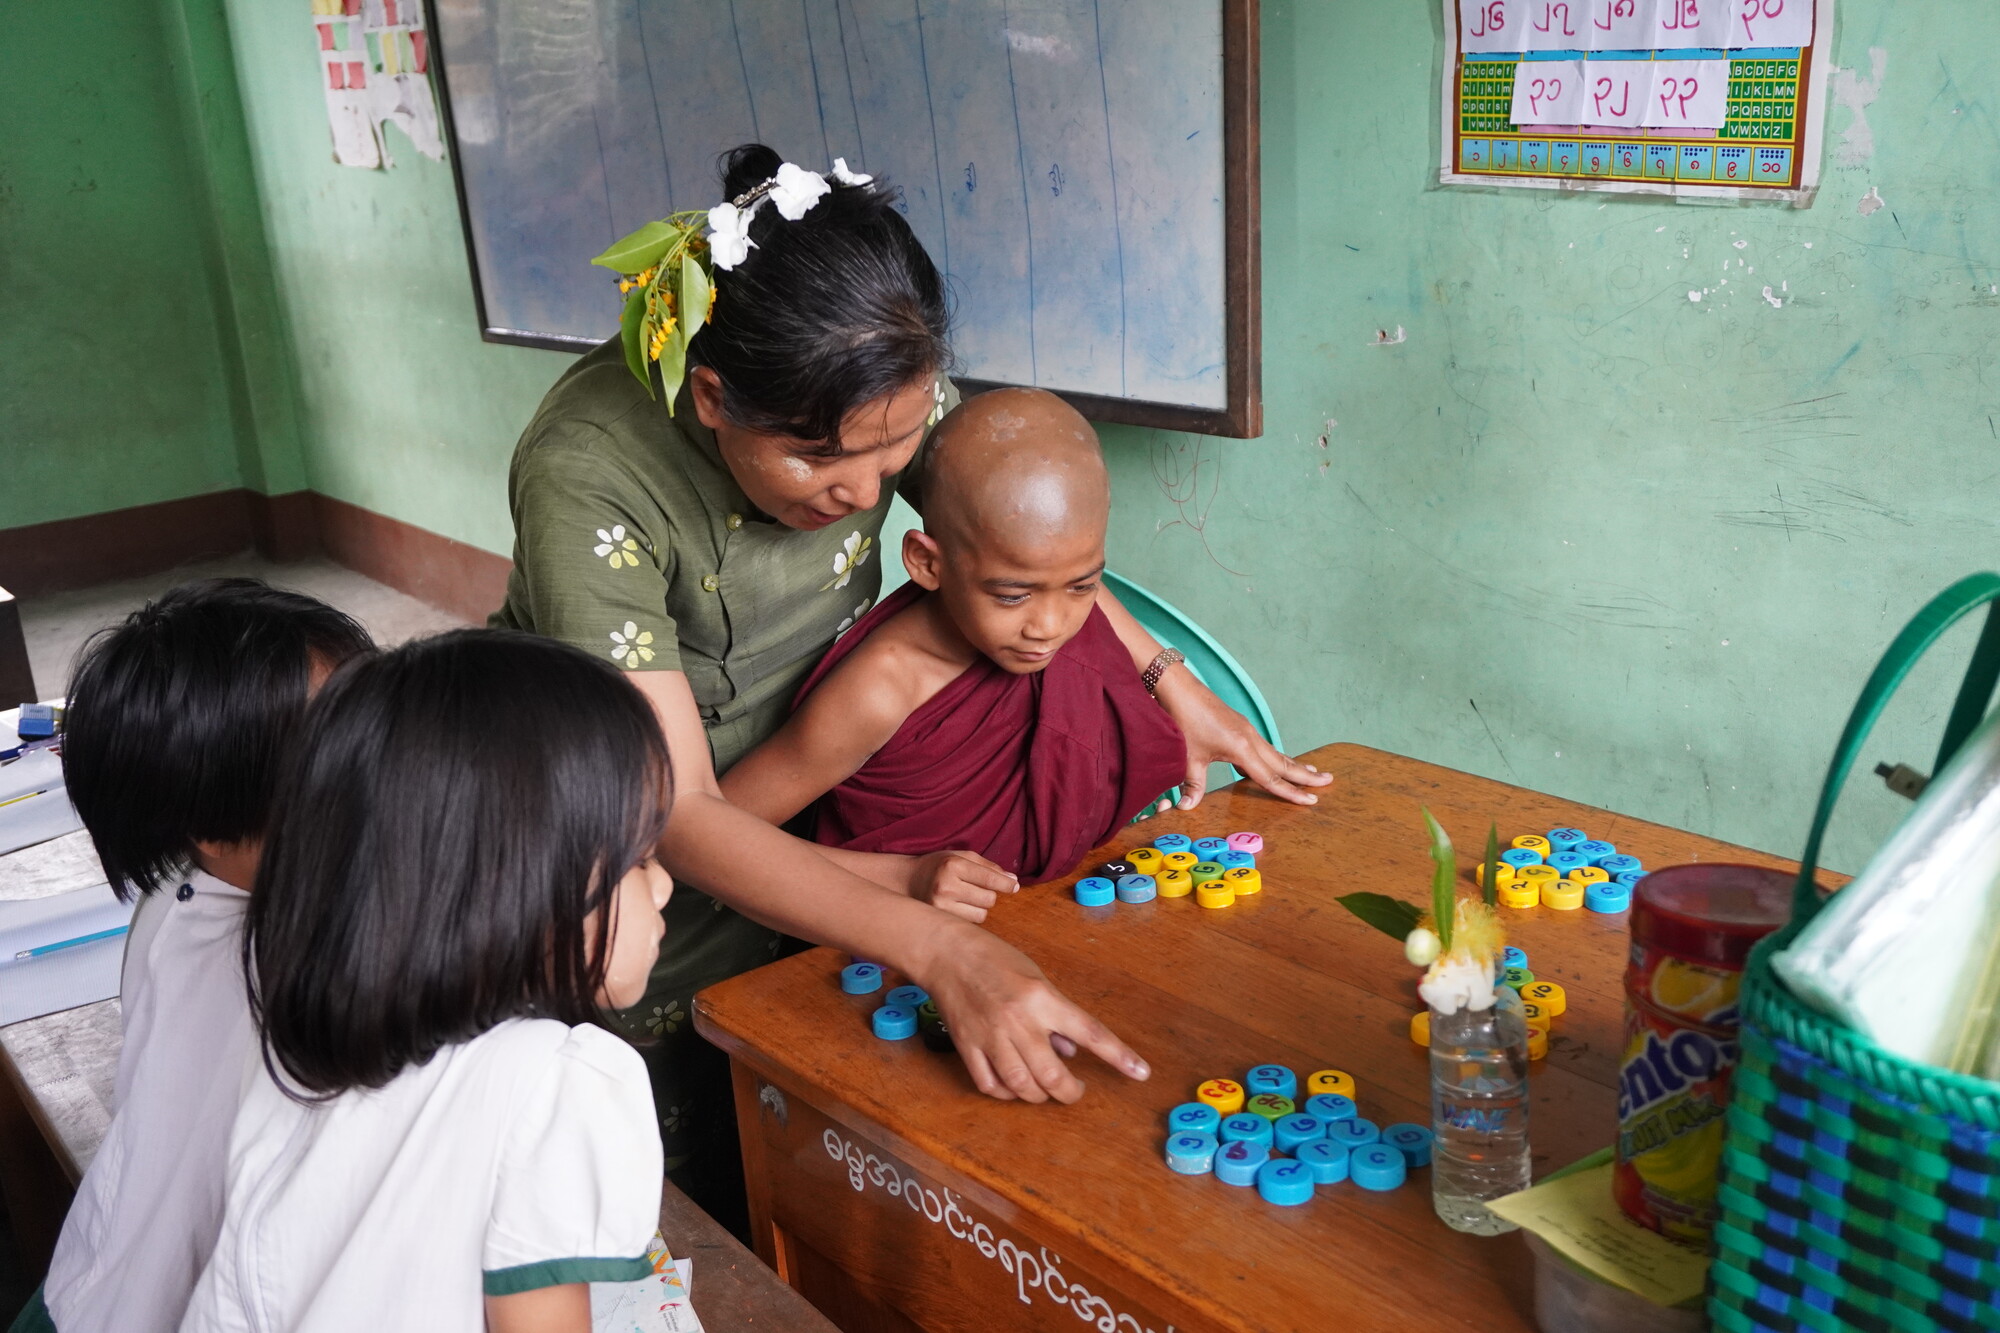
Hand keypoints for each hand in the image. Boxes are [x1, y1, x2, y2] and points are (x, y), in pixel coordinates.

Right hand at [909, 849, 1017, 923]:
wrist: (905, 881)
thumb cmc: (938, 866)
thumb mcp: (961, 857)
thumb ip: (988, 867)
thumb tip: (1013, 881)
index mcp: (953, 865)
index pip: (989, 878)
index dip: (1006, 884)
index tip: (1014, 887)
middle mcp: (946, 886)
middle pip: (989, 899)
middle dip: (989, 894)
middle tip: (976, 888)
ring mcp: (941, 906)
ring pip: (981, 915)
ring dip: (980, 907)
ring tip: (965, 898)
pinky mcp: (939, 920)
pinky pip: (970, 924)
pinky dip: (970, 916)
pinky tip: (958, 907)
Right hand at [914, 922, 1149, 1102]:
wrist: (947, 953)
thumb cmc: (995, 958)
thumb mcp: (1036, 977)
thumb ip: (1055, 1016)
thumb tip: (1068, 1052)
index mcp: (1042, 997)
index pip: (1090, 1033)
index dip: (1118, 1056)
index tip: (1140, 1073)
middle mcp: (1018, 1020)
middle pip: (1053, 1075)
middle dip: (1070, 1092)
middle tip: (1075, 1091)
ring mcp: (990, 1036)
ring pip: (1022, 1086)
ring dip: (1039, 1096)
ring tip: (1045, 1090)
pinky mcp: (967, 1047)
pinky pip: (990, 1085)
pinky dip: (1006, 1093)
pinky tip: (1013, 1087)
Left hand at [1153, 666, 1331, 808]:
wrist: (1180, 689)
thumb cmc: (1184, 721)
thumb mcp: (1188, 758)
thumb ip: (1192, 785)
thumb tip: (1188, 808)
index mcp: (1242, 748)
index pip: (1272, 778)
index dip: (1291, 793)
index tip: (1312, 800)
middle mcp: (1250, 738)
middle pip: (1284, 762)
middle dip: (1306, 775)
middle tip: (1329, 781)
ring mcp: (1247, 730)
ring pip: (1275, 753)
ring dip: (1294, 764)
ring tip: (1312, 771)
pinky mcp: (1240, 725)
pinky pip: (1264, 746)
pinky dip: (1276, 756)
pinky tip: (1277, 761)